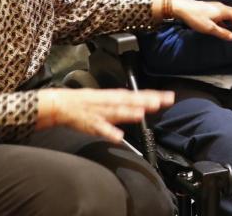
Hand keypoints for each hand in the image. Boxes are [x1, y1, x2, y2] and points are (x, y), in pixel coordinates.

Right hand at [35, 88, 173, 141]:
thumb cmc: (86, 102)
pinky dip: (109, 132)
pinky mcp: (91, 124)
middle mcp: (111, 102)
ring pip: (117, 112)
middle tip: (164, 100)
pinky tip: (119, 137)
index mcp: (115, 96)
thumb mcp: (108, 99)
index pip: (138, 94)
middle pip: (131, 100)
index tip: (170, 96)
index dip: (154, 95)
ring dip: (130, 112)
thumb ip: (125, 104)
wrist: (62, 104)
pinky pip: (101, 129)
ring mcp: (101, 112)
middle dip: (147, 100)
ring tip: (143, 113)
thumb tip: (143, 105)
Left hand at [172, 0, 231, 40]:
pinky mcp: (209, 7)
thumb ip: (222, 33)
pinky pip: (221, 12)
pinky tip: (222, 23)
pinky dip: (225, 18)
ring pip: (227, 12)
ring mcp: (214, 6)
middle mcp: (220, 7)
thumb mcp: (209, 28)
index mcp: (223, 11)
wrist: (182, 8)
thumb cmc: (196, 18)